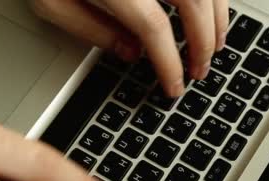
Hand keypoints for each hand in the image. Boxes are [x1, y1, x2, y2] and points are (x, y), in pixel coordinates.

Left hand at [31, 0, 229, 96]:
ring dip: (217, 15)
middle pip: (193, 2)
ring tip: (215, 43)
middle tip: (200, 70)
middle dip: (202, 42)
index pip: (154, 28)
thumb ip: (92, 29)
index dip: (169, 61)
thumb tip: (131, 53)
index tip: (175, 84)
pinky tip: (211, 6)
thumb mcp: (52, 3)